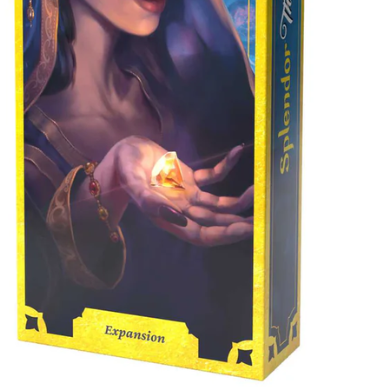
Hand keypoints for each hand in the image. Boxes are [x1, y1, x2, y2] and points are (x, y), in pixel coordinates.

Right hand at [92, 137, 252, 246]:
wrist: (122, 154)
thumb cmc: (123, 168)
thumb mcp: (132, 182)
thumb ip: (150, 201)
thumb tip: (180, 218)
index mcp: (169, 218)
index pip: (202, 235)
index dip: (224, 234)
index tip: (245, 228)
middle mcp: (182, 210)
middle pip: (216, 222)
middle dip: (238, 222)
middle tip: (263, 216)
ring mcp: (188, 194)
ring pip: (219, 204)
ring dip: (238, 200)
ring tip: (259, 191)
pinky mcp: (190, 178)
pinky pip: (213, 175)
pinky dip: (226, 165)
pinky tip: (237, 151)